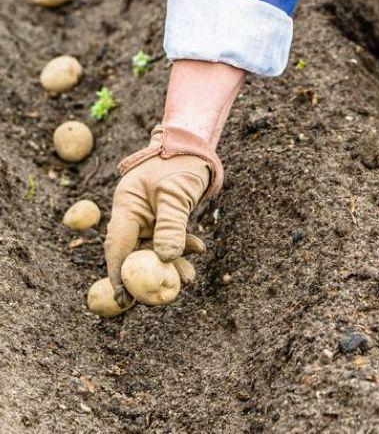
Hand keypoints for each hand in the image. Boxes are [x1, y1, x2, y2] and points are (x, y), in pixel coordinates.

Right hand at [103, 60, 241, 306]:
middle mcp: (133, 212)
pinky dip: (182, 246)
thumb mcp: (176, 195)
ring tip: (189, 276)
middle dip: (151, 273)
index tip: (125, 298)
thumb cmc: (182, 163)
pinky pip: (169, 237)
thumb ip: (171, 226)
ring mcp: (148, 214)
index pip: (117, 246)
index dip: (119, 274)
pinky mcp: (164, 214)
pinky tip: (198, 250)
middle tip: (166, 293)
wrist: (194, 144)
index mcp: (126, 205)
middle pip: (136, 251)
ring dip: (171, 262)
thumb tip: (166, 258)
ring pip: (155, 247)